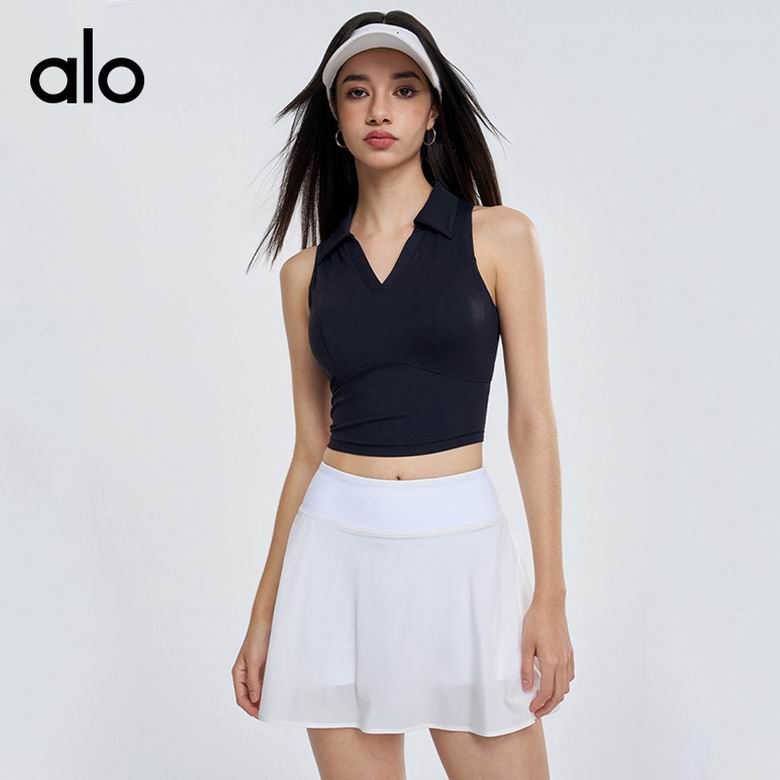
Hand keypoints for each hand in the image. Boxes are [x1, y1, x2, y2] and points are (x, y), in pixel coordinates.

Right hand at [232, 622, 271, 717]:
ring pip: (259, 691)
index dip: (249, 708)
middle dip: (257, 706)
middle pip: (250, 697)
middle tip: (269, 714)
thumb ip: (253, 680)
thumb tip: (254, 699)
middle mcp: (246, 674)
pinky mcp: (266, 666)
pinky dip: (271, 689)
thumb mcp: (254, 660)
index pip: (241, 698)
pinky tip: (278, 693)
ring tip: (274, 706)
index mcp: (238, 673)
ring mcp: (256, 671)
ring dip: (265, 699)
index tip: (260, 715)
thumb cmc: (257, 637)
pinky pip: (267, 682)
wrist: (267, 621)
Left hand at [520, 594, 573, 716]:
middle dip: (548, 706)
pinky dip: (563, 685)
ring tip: (545, 700)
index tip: (532, 709)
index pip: (546, 691)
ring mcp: (568, 658)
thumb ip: (525, 667)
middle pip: (558, 694)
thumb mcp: (525, 644)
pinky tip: (554, 683)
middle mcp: (562, 662)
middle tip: (538, 711)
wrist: (550, 604)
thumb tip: (526, 687)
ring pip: (566, 686)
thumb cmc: (535, 621)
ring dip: (556, 697)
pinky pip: (569, 675)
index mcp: (550, 662)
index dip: (539, 703)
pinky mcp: (570, 652)